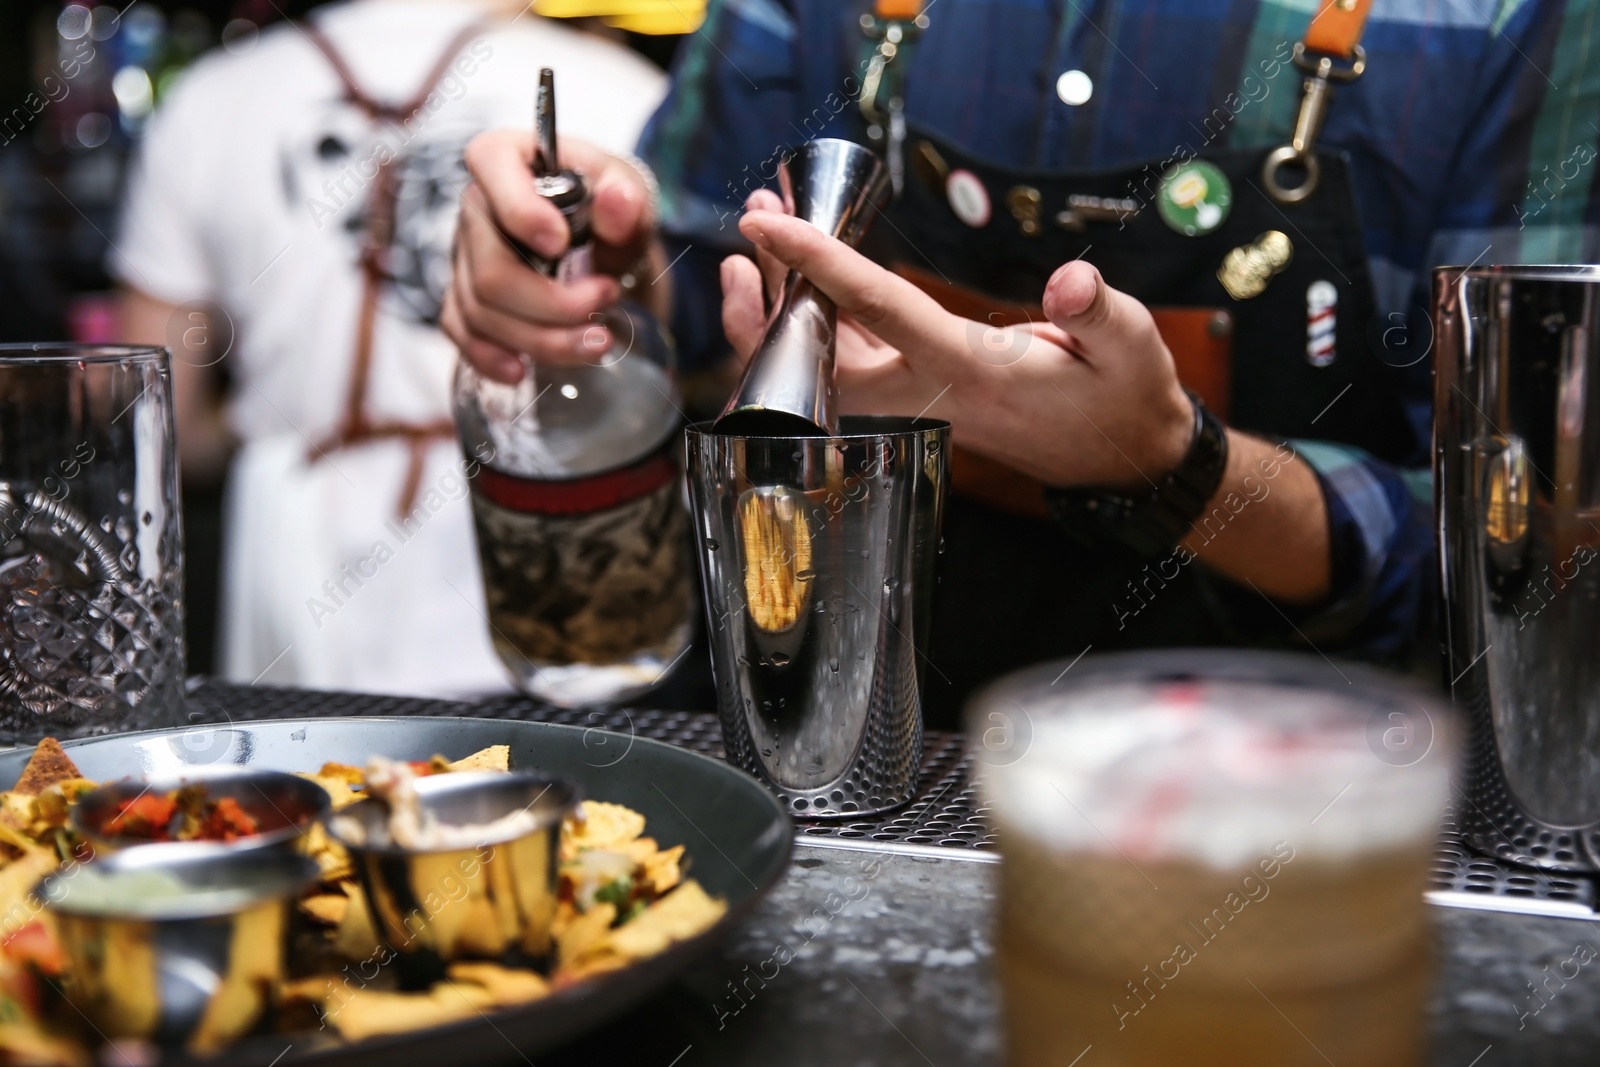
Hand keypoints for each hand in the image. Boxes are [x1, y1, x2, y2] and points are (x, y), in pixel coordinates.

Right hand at [442, 130, 656, 381]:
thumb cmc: (608, 206)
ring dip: (542, 339)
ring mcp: (465, 256)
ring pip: (481, 311)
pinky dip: (491, 357)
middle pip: (489, 269)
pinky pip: (463, 333)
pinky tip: (523, 371)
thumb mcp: (629, 192)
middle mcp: (476, 207)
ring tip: (598, 343)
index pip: (489, 166)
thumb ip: (626, 197)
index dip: (520, 211)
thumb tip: (620, 202)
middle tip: (606, 301)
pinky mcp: (467, 297)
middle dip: (551, 302)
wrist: (605, 244)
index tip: (562, 244)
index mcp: (507, 158)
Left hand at [719, 205, 1193, 489]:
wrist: (1124, 457)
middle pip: (819, 353)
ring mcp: (918, 399)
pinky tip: (796, 280)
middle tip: (750, 222)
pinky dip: (815, 320)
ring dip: (780, 310)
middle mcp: (928, 391)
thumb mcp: (1130, 346)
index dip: (820, 263)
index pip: (879, 308)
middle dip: (771, 295)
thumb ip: (1096, 311)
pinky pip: (848, 361)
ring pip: (823, 363)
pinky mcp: (921, 394)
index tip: (768, 223)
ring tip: (749, 249)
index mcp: (970, 370)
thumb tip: (1071, 281)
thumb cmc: (1123, 396)